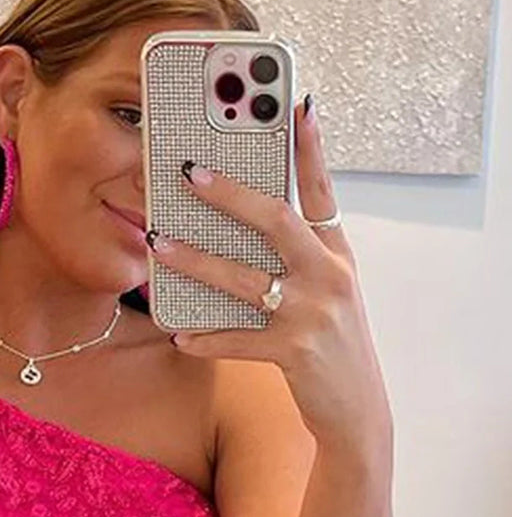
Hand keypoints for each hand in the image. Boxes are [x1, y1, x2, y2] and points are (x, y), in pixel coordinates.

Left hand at [146, 96, 392, 452]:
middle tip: (190, 171)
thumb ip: (297, 257)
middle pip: (277, 220)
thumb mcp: (328, 293)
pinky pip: (237, 340)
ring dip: (196, 260)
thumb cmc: (331, 346)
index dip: (310, 148)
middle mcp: (329, 276)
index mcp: (336, 255)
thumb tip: (243, 222)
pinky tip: (179, 333)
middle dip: (232, 193)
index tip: (296, 104)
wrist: (357, 411)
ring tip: (158, 244)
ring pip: (244, 279)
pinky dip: (205, 337)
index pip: (323, 191)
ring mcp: (313, 314)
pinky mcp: (295, 353)